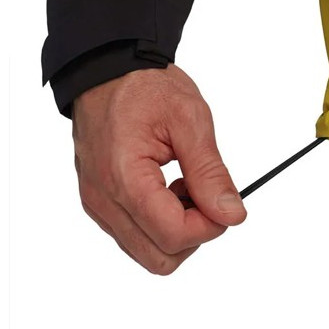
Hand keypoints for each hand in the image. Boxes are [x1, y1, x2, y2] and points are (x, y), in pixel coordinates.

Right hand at [71, 65, 245, 274]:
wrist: (104, 69)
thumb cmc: (142, 86)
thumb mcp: (189, 119)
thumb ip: (210, 173)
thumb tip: (231, 214)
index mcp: (125, 178)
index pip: (173, 235)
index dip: (209, 226)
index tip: (223, 202)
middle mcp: (103, 200)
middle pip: (159, 258)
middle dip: (193, 236)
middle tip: (205, 197)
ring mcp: (96, 205)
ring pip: (146, 254)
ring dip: (175, 232)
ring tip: (184, 188)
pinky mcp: (97, 203)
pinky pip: (132, 236)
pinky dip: (157, 225)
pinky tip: (166, 189)